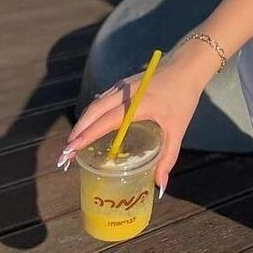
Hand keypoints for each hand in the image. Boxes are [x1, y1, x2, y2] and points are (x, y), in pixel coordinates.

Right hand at [60, 53, 206, 191]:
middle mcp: (125, 93)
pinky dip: (91, 115)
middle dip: (77, 133)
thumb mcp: (178, 129)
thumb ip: (168, 158)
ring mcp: (122, 86)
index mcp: (137, 103)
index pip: (106, 120)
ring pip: (95, 105)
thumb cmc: (183, 97)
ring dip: (82, 124)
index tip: (70, 150)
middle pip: (93, 112)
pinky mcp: (122, 85)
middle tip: (65, 155)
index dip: (87, 135)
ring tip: (73, 145)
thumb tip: (160, 186)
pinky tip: (89, 128)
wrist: (187, 66)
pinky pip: (101, 101)